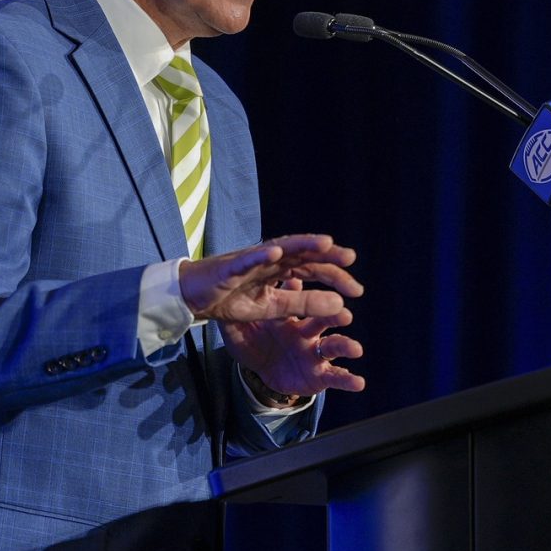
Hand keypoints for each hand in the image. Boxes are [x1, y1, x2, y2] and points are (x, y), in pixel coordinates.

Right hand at [178, 233, 361, 322]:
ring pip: (280, 248)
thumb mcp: (272, 307)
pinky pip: (247, 260)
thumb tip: (340, 305)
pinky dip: (261, 255)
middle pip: (302, 253)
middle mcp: (269, 259)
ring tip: (324, 242)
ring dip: (302, 244)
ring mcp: (250, 259)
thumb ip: (302, 304)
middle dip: (326, 254)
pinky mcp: (229, 266)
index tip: (358, 290)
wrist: (193, 297)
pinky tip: (275, 253)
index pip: (313, 268)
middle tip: (350, 258)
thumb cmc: (231, 298)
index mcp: (280, 269)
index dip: (335, 276)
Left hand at [222, 279, 365, 397]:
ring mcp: (315, 353)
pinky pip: (335, 377)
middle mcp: (309, 332)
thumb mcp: (253, 322)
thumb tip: (269, 275)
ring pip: (334, 347)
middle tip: (344, 314)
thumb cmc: (258, 341)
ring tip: (355, 349)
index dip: (314, 292)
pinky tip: (359, 383)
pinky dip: (348, 380)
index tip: (324, 287)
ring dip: (346, 346)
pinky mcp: (320, 375)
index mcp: (292, 316)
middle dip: (335, 316)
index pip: (306, 300)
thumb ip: (261, 301)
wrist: (260, 373)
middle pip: (324, 320)